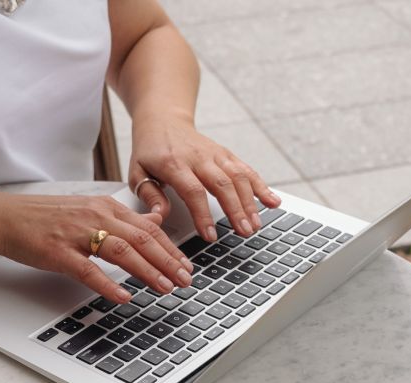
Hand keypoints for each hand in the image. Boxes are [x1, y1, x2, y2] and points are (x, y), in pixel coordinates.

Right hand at [0, 193, 192, 302]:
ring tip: (165, 288)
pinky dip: (109, 285)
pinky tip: (124, 297)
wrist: (6, 217)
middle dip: (168, 261)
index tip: (186, 265)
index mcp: (105, 207)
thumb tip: (147, 229)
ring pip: (122, 251)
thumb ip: (117, 220)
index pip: (148, 227)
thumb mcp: (86, 211)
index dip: (171, 248)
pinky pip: (89, 270)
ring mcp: (77, 234)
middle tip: (185, 280)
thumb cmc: (44, 218)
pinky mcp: (59, 252)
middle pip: (142, 239)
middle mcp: (96, 216)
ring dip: (148, 271)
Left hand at [128, 114, 281, 240]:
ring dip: (250, 202)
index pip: (193, 190)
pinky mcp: (226, 154)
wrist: (163, 119)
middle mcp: (198, 157)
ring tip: (256, 225)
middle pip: (222, 184)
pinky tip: (273, 202)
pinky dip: (261, 186)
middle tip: (244, 232)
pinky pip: (246, 169)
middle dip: (235, 209)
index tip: (210, 235)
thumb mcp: (137, 173)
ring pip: (238, 176)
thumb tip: (160, 217)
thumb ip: (149, 195)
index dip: (203, 214)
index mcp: (173, 163)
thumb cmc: (149, 151)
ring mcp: (215, 154)